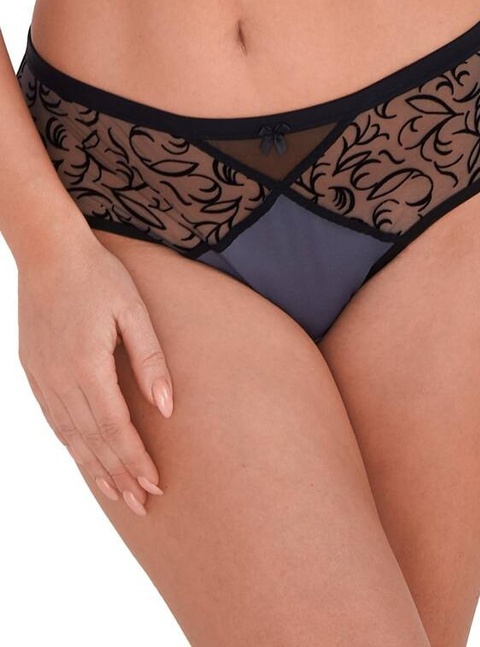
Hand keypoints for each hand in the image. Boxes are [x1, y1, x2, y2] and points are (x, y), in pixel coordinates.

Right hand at [17, 231, 172, 515]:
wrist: (48, 253)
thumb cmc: (99, 277)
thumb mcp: (134, 312)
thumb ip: (150, 361)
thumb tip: (166, 408)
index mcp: (87, 367)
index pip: (116, 428)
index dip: (136, 460)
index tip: (156, 484)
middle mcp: (60, 380)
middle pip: (92, 442)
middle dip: (120, 476)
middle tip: (143, 504)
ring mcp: (42, 378)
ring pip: (70, 437)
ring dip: (95, 469)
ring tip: (118, 494)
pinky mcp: (34, 371)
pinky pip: (54, 420)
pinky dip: (72, 446)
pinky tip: (86, 458)